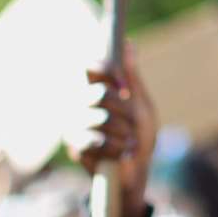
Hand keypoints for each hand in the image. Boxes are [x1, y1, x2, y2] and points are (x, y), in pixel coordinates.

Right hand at [66, 49, 157, 216]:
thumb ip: (133, 77)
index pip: (90, 66)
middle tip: (133, 124)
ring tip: (130, 142)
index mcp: (97, 89)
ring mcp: (75, 125)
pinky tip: (123, 153)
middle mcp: (81, 103)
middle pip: (100, 95)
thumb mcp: (142, 105)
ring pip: (100, 119)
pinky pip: (96, 141)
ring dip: (123, 132)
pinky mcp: (75, 146)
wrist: (137, 172)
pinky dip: (116, 148)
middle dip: (124, 110)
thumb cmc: (140, 135)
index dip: (107, 71)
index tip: (125, 86)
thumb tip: (129, 44)